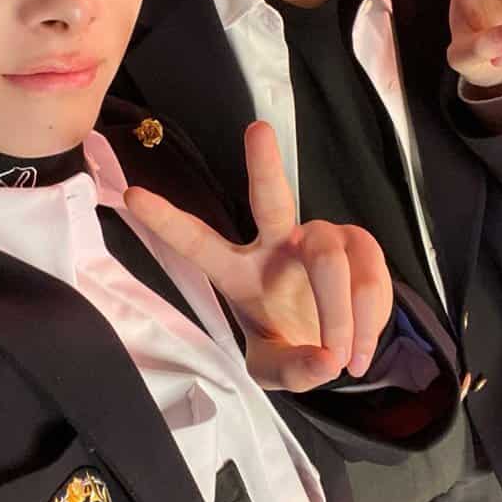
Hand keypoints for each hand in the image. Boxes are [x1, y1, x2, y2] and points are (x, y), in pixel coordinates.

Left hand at [123, 121, 392, 390]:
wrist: (337, 347)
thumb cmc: (290, 345)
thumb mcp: (276, 370)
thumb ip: (293, 370)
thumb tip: (324, 362)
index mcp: (237, 272)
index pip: (197, 241)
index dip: (166, 221)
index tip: (132, 197)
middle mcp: (275, 244)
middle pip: (270, 199)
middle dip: (263, 165)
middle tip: (257, 131)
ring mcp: (319, 238)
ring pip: (330, 258)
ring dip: (342, 314)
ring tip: (344, 359)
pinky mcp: (358, 243)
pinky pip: (368, 274)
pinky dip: (369, 318)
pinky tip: (361, 348)